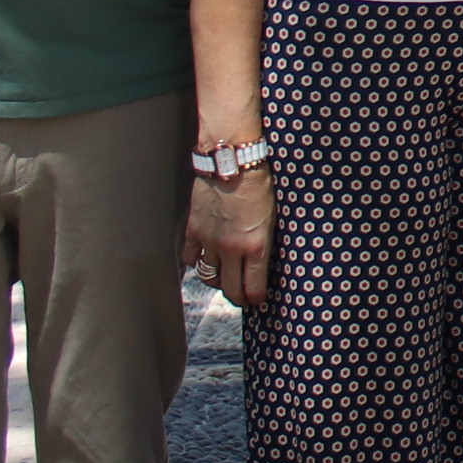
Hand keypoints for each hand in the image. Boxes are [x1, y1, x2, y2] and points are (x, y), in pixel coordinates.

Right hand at [186, 169, 273, 310]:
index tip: (257, 301)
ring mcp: (209, 241)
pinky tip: (204, 260)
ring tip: (224, 279)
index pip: (252, 287)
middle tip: (242, 298)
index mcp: (255, 246)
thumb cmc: (260, 183)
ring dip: (217, 281)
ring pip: (208, 276)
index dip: (255, 298)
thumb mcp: (273, 215)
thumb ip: (265, 240)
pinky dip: (196, 263)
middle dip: (238, 298)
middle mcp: (230, 249)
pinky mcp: (193, 230)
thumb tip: (263, 258)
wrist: (233, 162)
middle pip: (229, 288)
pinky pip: (190, 258)